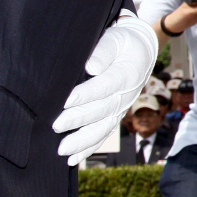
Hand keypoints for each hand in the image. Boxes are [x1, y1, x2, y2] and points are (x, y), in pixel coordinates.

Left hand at [52, 10, 157, 165]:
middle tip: (56, 125)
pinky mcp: (115, 116)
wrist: (140, 51)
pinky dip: (88, 147)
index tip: (66, 100)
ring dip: (82, 140)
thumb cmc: (123, 42)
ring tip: (63, 149)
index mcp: (127, 74)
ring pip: (103, 128)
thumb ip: (104, 50)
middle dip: (78, 119)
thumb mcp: (117, 37)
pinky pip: (103, 134)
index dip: (86, 95)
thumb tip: (91, 66)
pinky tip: (73, 158)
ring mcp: (121, 108)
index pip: (105, 86)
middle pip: (102, 110)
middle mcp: (126, 95)